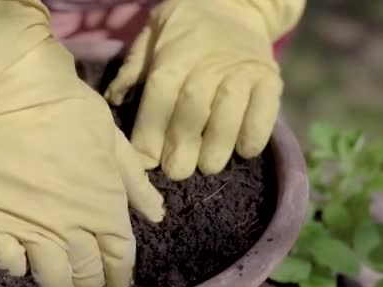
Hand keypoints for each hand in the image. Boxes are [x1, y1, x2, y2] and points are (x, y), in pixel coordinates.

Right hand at [0, 0, 163, 286]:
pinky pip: (6, 263)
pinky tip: (20, 262)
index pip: (119, 258)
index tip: (117, 280)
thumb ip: (135, 183)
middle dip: (92, 286)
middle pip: (86, 274)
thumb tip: (156, 217)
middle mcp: (71, 228)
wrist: (9, 92)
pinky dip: (15, 268)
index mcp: (104, 208)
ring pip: (50, 279)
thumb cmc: (68, 109)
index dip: (120, 275)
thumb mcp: (113, 140)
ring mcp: (31, 229)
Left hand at [105, 0, 304, 179]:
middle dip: (182, 147)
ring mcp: (241, 72)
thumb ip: (133, 68)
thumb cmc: (184, 26)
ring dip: (217, 146)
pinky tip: (243, 152)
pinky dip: (255, 134)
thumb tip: (113, 99)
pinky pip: (265, 110)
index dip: (150, 133)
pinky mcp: (269, 79)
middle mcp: (208, 66)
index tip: (144, 163)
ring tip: (207, 167)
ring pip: (228, 114)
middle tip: (175, 173)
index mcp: (175, 57)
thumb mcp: (151, 35)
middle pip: (192, 111)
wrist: (235, 2)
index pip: (160, 98)